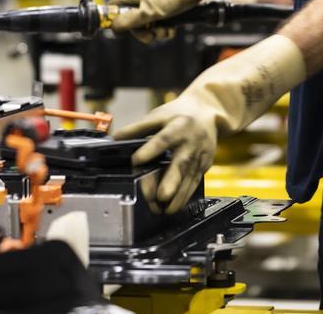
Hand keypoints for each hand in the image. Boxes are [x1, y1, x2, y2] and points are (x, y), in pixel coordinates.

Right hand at [110, 0, 199, 33]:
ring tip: (166, 30)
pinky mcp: (166, 10)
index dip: (114, 19)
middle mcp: (141, 1)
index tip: (122, 31)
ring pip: (149, 26)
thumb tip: (114, 27)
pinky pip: (161, 25)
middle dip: (142, 33)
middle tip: (152, 35)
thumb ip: (129, 20)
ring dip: (157, 33)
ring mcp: (154, 6)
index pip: (114, 7)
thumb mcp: (147, 11)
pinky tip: (173, 29)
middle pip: (133, 23)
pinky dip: (167, 30)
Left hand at [113, 35, 305, 213]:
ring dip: (178, 196)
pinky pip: (195, 183)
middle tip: (161, 196)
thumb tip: (115, 138)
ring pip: (189, 178)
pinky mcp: (205, 165)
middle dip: (172, 181)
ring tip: (165, 210)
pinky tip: (174, 207)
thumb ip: (138, 128)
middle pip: (181, 163)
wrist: (208, 112)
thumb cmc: (179, 114)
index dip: (150, 150)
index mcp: (177, 126)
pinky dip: (185, 196)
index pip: (163, 139)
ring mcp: (200, 155)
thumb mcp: (158, 115)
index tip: (136, 161)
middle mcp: (191, 142)